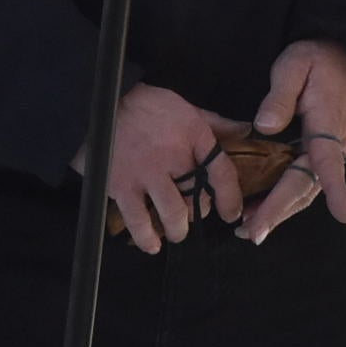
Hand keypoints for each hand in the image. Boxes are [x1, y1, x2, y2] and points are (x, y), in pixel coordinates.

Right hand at [77, 85, 249, 253]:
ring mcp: (147, 174)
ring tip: (175, 232)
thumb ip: (216, 124)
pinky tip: (151, 244)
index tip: (232, 213)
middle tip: (192, 214)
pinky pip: (138, 220)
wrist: (101, 102)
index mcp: (195, 137)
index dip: (231, 198)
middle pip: (197, 198)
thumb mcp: (186, 108)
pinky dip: (146, 237)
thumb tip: (244, 131)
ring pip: (172, 214)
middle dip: (198, 212)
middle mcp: (175, 158)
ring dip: (177, 229)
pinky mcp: (121, 186)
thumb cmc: (146, 105)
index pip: (222, 172)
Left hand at [242, 40, 345, 242]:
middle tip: (251, 233)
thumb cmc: (316, 60)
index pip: (330, 160)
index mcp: (328, 124)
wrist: (342, 57)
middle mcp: (334, 145)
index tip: (342, 216)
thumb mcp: (294, 65)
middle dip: (280, 211)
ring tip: (249, 228)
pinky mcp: (322, 155)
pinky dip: (284, 201)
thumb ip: (280, 95)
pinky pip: (305, 184)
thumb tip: (264, 127)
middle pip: (309, 186)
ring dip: (280, 211)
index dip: (335, 189)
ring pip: (307, 191)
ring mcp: (330, 152)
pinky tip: (261, 210)